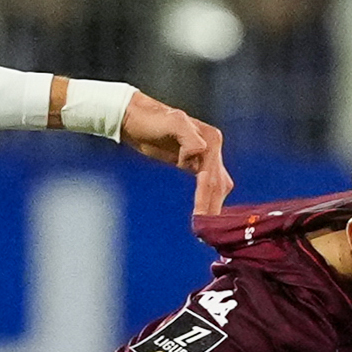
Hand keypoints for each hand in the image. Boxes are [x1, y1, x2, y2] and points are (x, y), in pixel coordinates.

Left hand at [120, 92, 230, 217]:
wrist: (135, 119)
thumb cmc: (150, 120)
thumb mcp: (172, 122)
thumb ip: (188, 137)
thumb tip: (200, 152)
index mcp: (210, 140)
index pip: (211, 176)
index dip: (206, 198)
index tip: (201, 219)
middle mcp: (212, 147)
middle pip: (217, 184)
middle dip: (212, 207)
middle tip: (205, 232)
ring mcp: (204, 156)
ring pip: (217, 186)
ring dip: (213, 206)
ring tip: (206, 228)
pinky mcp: (194, 163)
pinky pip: (207, 185)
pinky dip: (208, 200)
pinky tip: (205, 214)